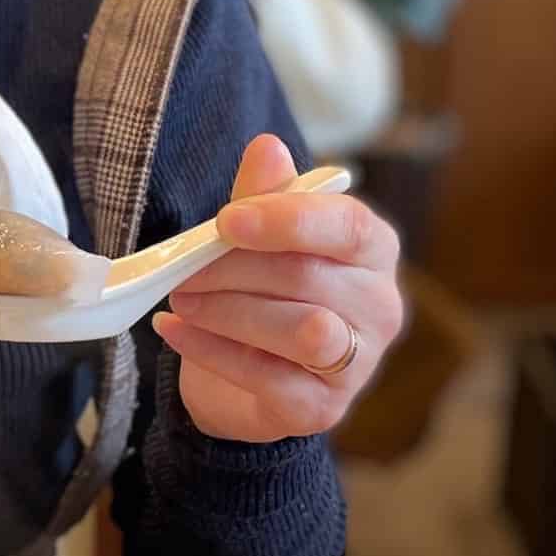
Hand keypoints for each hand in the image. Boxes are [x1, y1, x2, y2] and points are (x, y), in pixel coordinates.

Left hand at [152, 134, 403, 442]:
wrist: (244, 380)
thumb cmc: (260, 292)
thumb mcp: (256, 238)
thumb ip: (263, 196)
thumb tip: (267, 147)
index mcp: (373, 251)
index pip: (348, 227)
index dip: (287, 220)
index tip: (226, 221)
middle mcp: (381, 307)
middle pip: (311, 279)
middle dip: (236, 271)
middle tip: (183, 269)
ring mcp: (359, 364)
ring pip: (303, 330)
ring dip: (229, 311)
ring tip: (181, 299)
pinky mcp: (323, 408)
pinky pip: (270, 377)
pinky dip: (214, 352)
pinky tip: (174, 332)